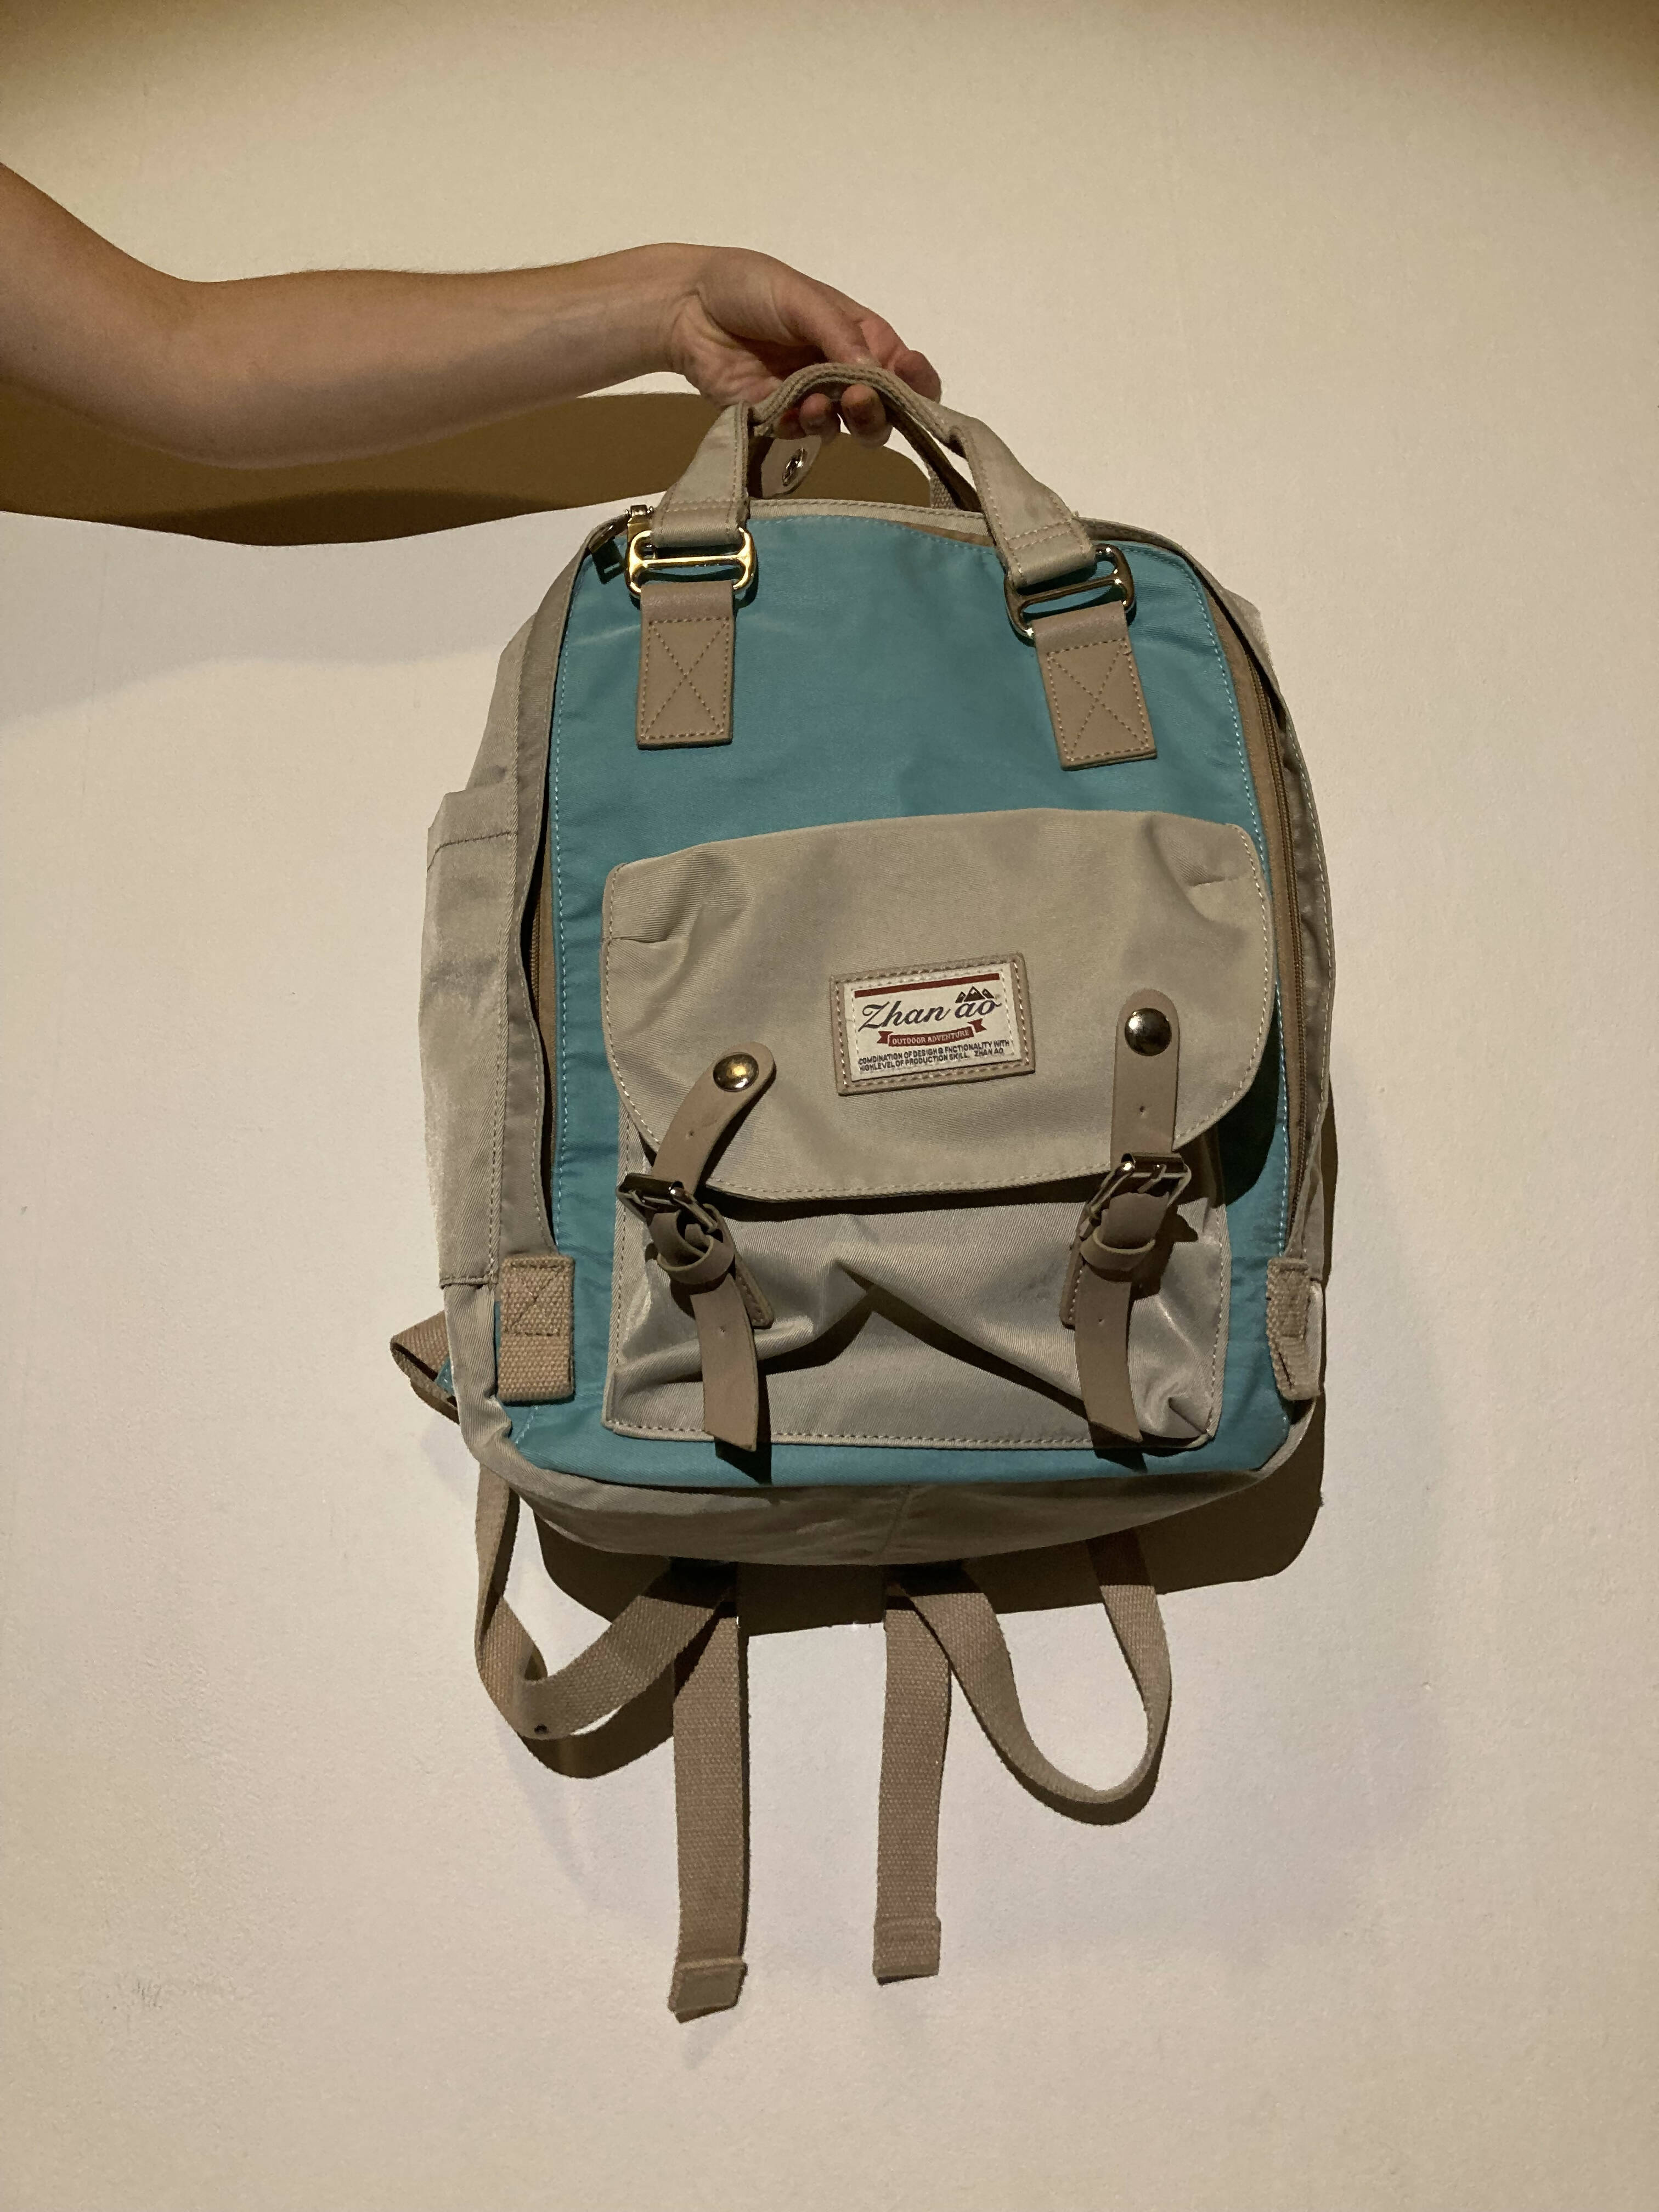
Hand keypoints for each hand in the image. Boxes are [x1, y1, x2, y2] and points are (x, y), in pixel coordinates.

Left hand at [657, 245, 941, 443]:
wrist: (686, 308)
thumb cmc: (748, 288)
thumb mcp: (800, 297)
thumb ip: (837, 334)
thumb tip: (873, 372)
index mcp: (859, 334)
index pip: (904, 368)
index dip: (916, 382)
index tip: (908, 380)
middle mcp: (843, 369)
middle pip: (884, 409)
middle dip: (877, 410)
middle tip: (856, 400)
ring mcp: (814, 397)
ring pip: (848, 429)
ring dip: (839, 421)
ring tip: (814, 404)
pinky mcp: (782, 418)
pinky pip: (806, 436)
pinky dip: (804, 428)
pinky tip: (789, 412)